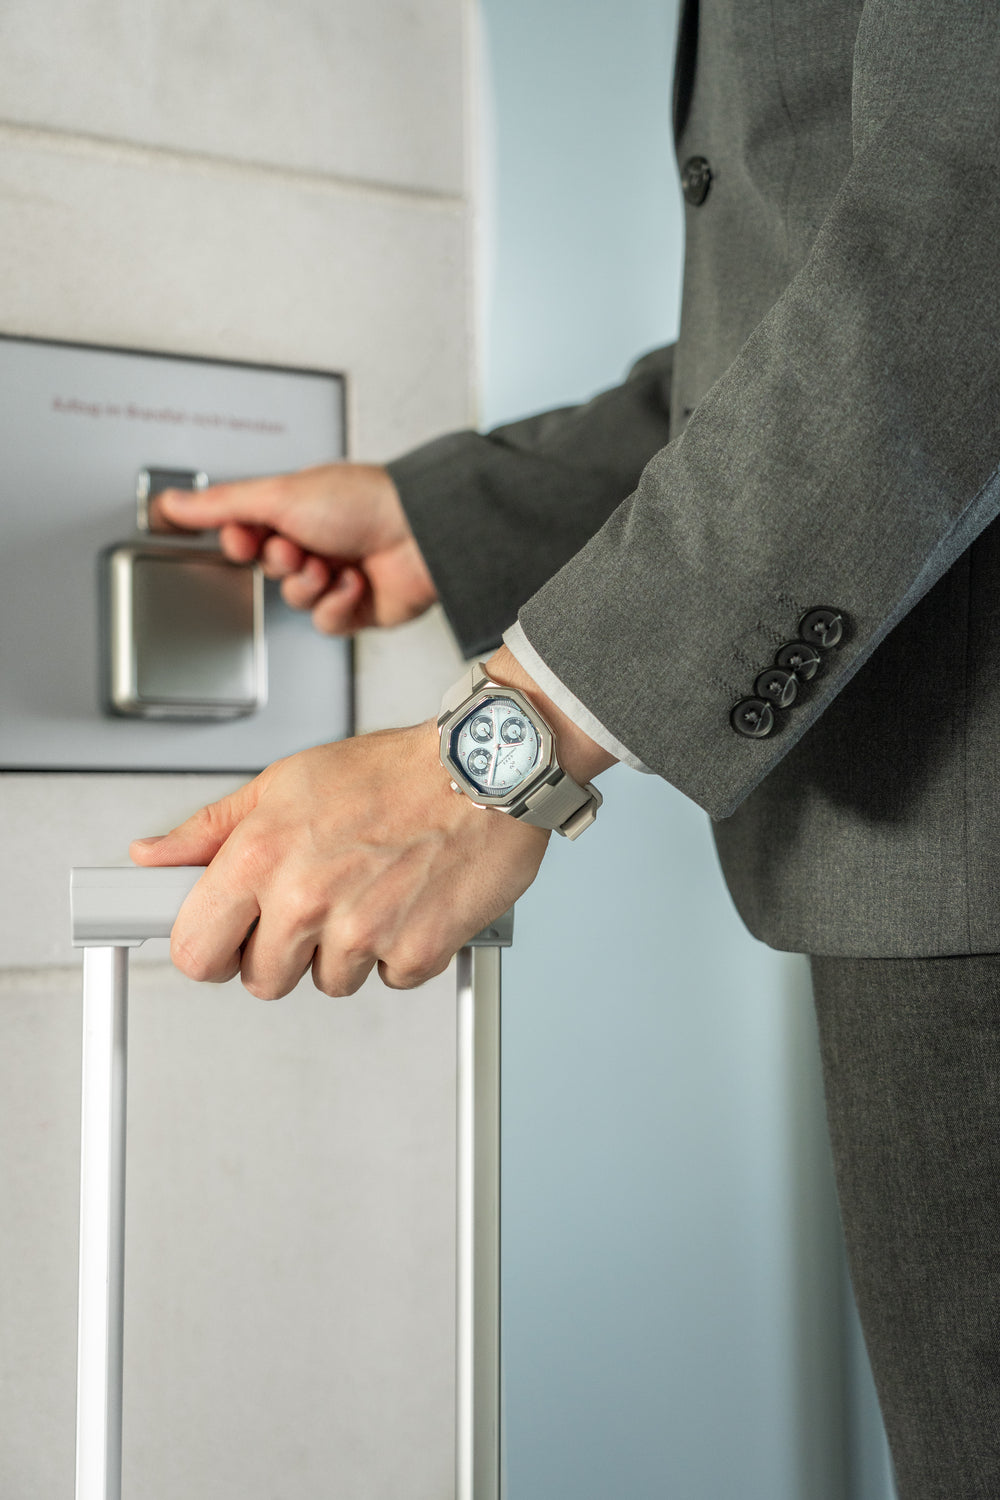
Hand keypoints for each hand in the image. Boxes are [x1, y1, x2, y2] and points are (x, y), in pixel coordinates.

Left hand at [129, 722, 547, 997]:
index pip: (195, 951)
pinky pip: (390, 979)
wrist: (481, 770)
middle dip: (283, 954)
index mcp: (260, 856)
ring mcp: (362, 931)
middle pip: (262, 982)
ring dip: (347, 952)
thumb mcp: (284, 783)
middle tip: (314, 908)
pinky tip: (408, 903)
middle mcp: (306, 898)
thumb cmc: (392, 772)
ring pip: (330, 983)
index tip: (226, 939)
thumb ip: (212, 829)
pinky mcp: (415, 951)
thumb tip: (156, 854)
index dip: (211, 949)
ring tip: (370, 892)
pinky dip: (401, 951)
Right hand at [152, 463, 436, 634]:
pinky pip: (325, 623)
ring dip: (311, 584)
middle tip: (301, 547)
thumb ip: (221, 504)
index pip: (246, 534)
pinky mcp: (358, 608)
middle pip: (269, 569)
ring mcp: (337, 575)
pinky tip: (356, 584)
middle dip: (283, 562)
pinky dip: (338, 605)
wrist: (421, 534)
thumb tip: (172, 503)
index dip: (241, 541)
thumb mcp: (278, 495)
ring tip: (334, 565)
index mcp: (297, 509)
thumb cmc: (363, 502)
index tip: (246, 537)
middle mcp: (317, 540)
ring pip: (295, 599)